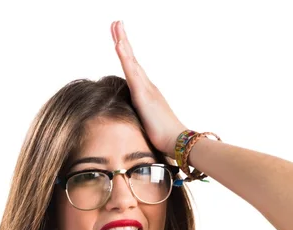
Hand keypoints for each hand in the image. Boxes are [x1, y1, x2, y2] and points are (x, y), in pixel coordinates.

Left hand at [110, 21, 186, 157]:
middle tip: (116, 22)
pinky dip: (125, 57)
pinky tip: (119, 45)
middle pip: (132, 59)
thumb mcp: (147, 126)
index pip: (133, 69)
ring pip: (131, 61)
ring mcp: (146, 89)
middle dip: (123, 40)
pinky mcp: (143, 95)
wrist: (176, 142)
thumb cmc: (164, 138)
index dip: (125, 53)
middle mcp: (147, 86)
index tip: (118, 37)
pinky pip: (132, 72)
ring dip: (123, 43)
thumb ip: (141, 120)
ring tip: (116, 26)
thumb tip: (135, 124)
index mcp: (146, 93)